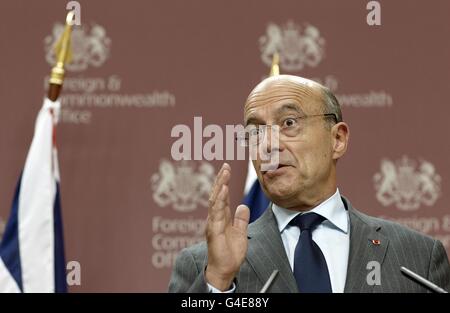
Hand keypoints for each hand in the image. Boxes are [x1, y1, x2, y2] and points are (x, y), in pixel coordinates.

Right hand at [205, 163, 249, 290]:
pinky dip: (220, 200)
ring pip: (215, 200)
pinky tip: (223, 190)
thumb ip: (241, 219)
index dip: (224, 182)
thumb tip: (243, 206)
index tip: (227, 168)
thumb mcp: (241, 232)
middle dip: (221, 179)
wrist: (226, 269)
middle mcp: (215, 218)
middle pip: (217, 195)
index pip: (222, 196)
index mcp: (221, 217)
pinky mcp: (213, 230)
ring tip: (224, 173)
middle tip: (225, 165)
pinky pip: (216, 213)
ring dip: (219, 186)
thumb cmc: (230, 253)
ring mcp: (213, 223)